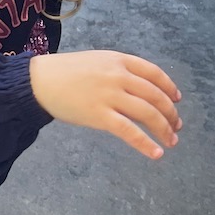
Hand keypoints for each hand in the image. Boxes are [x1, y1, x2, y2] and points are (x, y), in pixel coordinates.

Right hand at [28, 50, 181, 159]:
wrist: (37, 81)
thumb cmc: (64, 72)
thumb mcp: (96, 61)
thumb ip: (117, 70)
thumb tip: (138, 89)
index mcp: (118, 60)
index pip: (154, 73)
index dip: (169, 88)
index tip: (176, 99)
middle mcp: (119, 76)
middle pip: (155, 96)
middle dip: (170, 113)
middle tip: (176, 126)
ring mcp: (110, 96)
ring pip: (147, 113)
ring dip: (164, 129)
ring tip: (171, 140)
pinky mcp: (99, 115)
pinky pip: (129, 131)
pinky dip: (145, 144)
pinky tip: (156, 153)